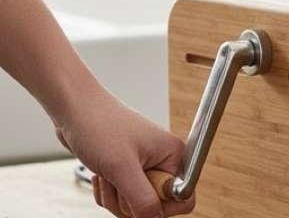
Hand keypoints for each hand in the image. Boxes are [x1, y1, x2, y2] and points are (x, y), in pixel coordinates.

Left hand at [55, 89, 194, 217]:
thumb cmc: (99, 127)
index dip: (162, 205)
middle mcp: (164, 162)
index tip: (139, 198)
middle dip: (129, 201)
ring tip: (106, 174)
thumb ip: (142, 198)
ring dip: (115, 197)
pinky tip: (101, 175)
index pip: (184, 197)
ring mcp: (145, 168)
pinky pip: (122, 200)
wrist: (75, 111)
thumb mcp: (122, 167)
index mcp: (174, 156)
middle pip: (156, 205)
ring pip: (136, 205)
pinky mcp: (128, 172)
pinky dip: (107, 194)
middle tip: (115, 181)